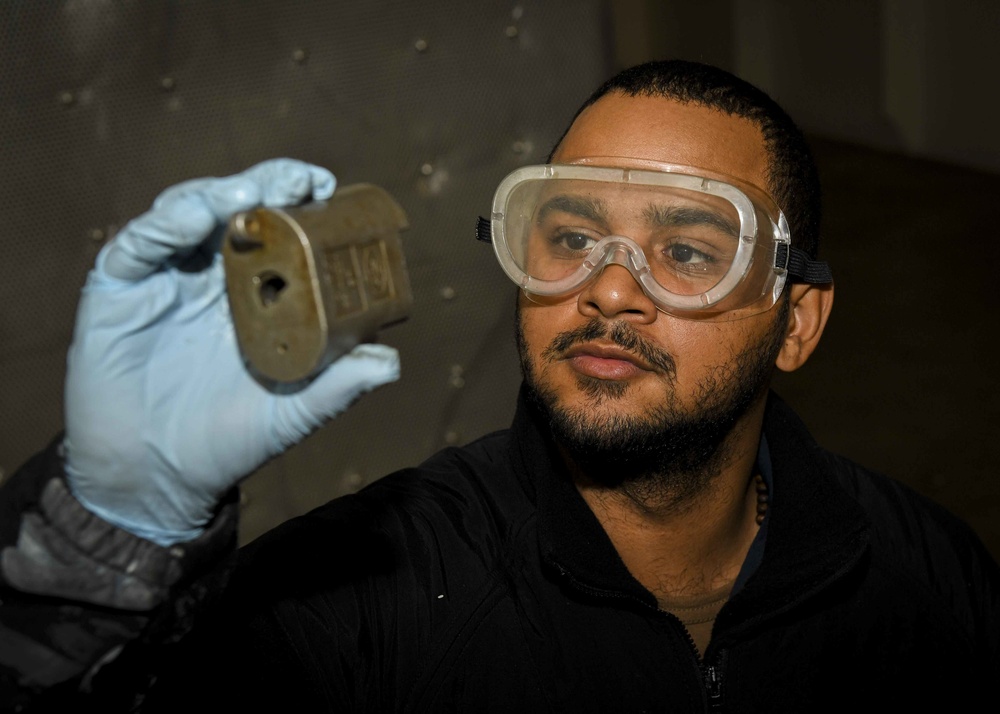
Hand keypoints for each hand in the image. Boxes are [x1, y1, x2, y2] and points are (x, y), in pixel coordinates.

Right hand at [63, 159, 400, 545]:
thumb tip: (391, 362)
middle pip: (237, 211)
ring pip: (187, 214)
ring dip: (216, 196)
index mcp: (258, 293)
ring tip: (246, 196)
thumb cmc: (230, 439)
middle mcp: (213, 275)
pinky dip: (161, 226)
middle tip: (297, 178)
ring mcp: (165, 278)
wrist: (156, 475)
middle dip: (267, 184)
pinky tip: (189, 219)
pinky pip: (136, 246)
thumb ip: (340, 386)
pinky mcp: (118, 290)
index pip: (281, 232)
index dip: (301, 203)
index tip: (326, 187)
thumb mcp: (294, 411)